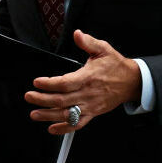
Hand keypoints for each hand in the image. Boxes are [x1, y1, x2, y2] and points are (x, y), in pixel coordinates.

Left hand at [24, 30, 141, 134]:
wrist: (131, 82)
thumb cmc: (116, 66)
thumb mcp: (103, 49)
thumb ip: (88, 42)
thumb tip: (77, 34)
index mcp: (88, 78)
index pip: (65, 83)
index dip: (49, 84)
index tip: (37, 82)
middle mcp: (87, 94)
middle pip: (61, 100)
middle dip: (42, 100)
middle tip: (29, 96)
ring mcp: (90, 106)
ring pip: (67, 114)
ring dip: (48, 115)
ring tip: (35, 114)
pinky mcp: (92, 113)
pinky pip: (77, 124)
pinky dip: (64, 128)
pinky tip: (52, 128)